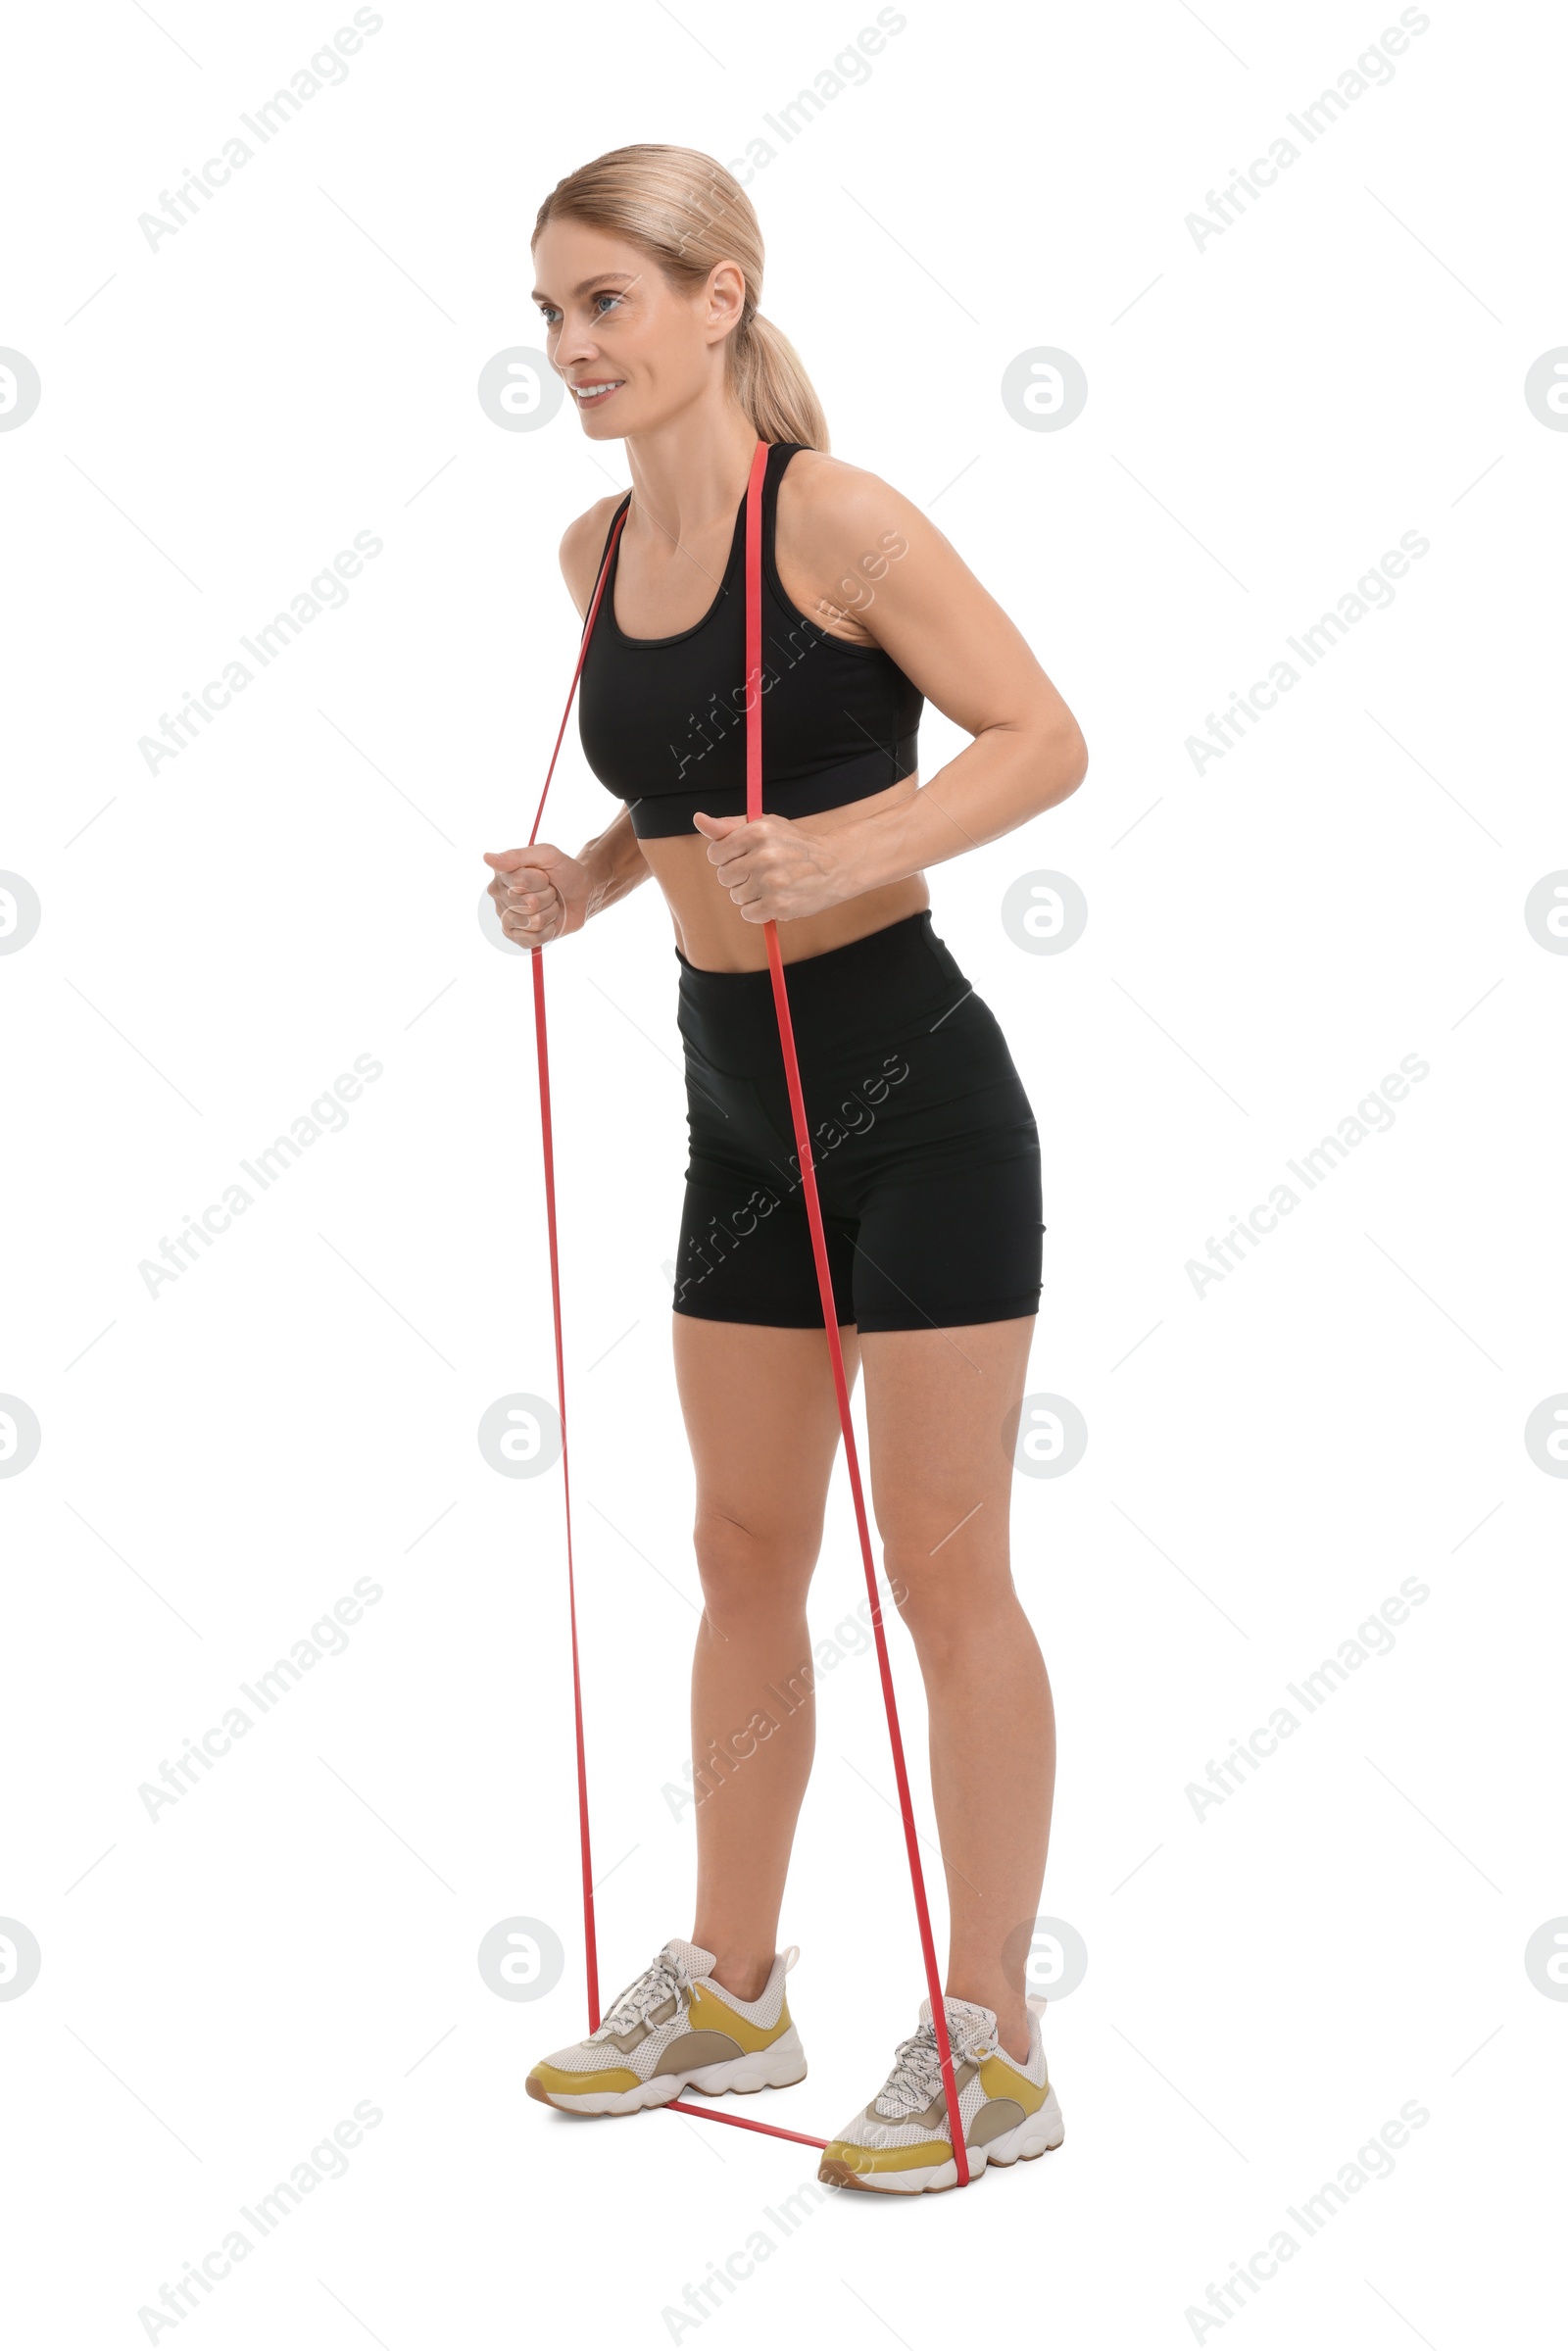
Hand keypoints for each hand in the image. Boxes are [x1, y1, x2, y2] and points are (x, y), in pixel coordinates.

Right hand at [483, 843, 589, 946]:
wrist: (582, 893)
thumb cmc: (563, 871)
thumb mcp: (546, 854)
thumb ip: (517, 856)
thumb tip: (487, 857)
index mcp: (502, 876)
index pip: (520, 882)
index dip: (540, 880)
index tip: (545, 875)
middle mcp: (500, 898)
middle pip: (528, 904)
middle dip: (547, 897)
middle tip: (549, 891)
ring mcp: (507, 919)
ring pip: (532, 922)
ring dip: (549, 913)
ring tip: (549, 904)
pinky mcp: (518, 938)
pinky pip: (532, 940)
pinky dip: (548, 931)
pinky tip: (548, 921)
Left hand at [691, 810, 849, 923]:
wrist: (834, 865)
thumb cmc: (792, 844)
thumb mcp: (764, 826)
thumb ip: (728, 826)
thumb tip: (698, 819)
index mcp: (757, 832)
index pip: (715, 853)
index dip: (727, 857)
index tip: (743, 857)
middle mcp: (764, 856)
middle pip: (724, 877)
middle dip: (738, 876)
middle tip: (761, 870)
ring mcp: (772, 882)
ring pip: (736, 896)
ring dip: (749, 893)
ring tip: (772, 883)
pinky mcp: (779, 906)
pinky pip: (748, 914)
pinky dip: (758, 910)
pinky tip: (774, 898)